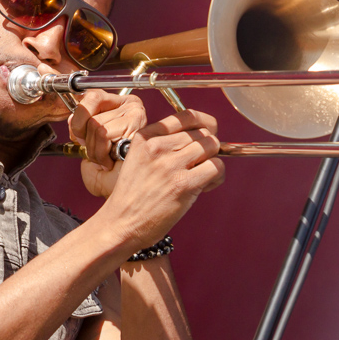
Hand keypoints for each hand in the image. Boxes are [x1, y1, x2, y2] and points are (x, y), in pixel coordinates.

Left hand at [68, 91, 147, 197]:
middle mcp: (129, 104)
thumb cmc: (109, 172)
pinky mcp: (137, 125)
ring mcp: (135, 112)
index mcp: (117, 104)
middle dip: (85, 138)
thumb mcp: (86, 142)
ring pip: (95, 123)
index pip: (90, 95)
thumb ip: (77, 125)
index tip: (78, 133)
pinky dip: (101, 152)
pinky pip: (103, 133)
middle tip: (96, 152)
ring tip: (105, 158)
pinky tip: (112, 160)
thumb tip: (73, 118)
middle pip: (89, 110)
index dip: (78, 118)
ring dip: (94, 148)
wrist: (124, 193)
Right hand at [95, 109, 225, 252]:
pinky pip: (217, 167)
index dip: (205, 122)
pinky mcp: (183, 184)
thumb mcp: (139, 158)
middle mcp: (157, 146)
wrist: (121, 223)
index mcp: (145, 136)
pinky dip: (217, 176)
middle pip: (203, 133)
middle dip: (209, 148)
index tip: (209, 132)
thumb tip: (204, 137)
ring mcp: (170, 165)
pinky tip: (206, 186)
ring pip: (213, 146)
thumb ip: (165, 144)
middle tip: (201, 165)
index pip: (187, 116)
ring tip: (203, 176)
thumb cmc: (134, 194)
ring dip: (214, 161)